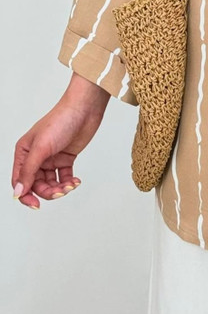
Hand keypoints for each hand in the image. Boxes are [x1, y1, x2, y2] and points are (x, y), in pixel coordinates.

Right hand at [11, 73, 110, 208]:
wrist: (84, 109)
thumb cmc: (60, 120)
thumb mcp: (41, 147)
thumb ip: (29, 171)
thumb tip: (18, 192)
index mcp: (24, 152)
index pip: (20, 181)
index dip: (26, 195)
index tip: (36, 205)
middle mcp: (36, 156)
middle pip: (37, 184)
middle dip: (48, 191)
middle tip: (61, 191)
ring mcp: (51, 157)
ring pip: (51, 182)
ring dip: (60, 188)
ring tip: (71, 185)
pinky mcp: (66, 158)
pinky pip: (64, 177)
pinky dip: (69, 182)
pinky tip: (76, 182)